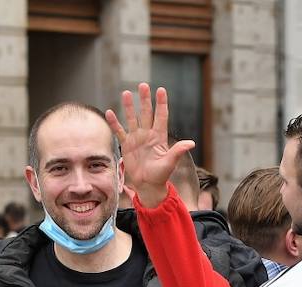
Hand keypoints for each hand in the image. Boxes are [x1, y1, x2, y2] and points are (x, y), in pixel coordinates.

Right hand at [106, 83, 197, 210]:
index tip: (161, 90)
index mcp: (159, 138)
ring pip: (132, 119)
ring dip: (129, 107)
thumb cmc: (161, 176)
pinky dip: (115, 123)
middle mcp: (148, 135)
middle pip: (146, 113)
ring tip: (126, 93)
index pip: (161, 117)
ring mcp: (137, 139)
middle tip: (143, 85)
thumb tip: (191, 143)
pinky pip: (120, 132)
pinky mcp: (127, 146)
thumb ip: (178, 151)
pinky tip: (109, 113)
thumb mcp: (170, 163)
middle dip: (145, 100)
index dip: (161, 104)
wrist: (148, 185)